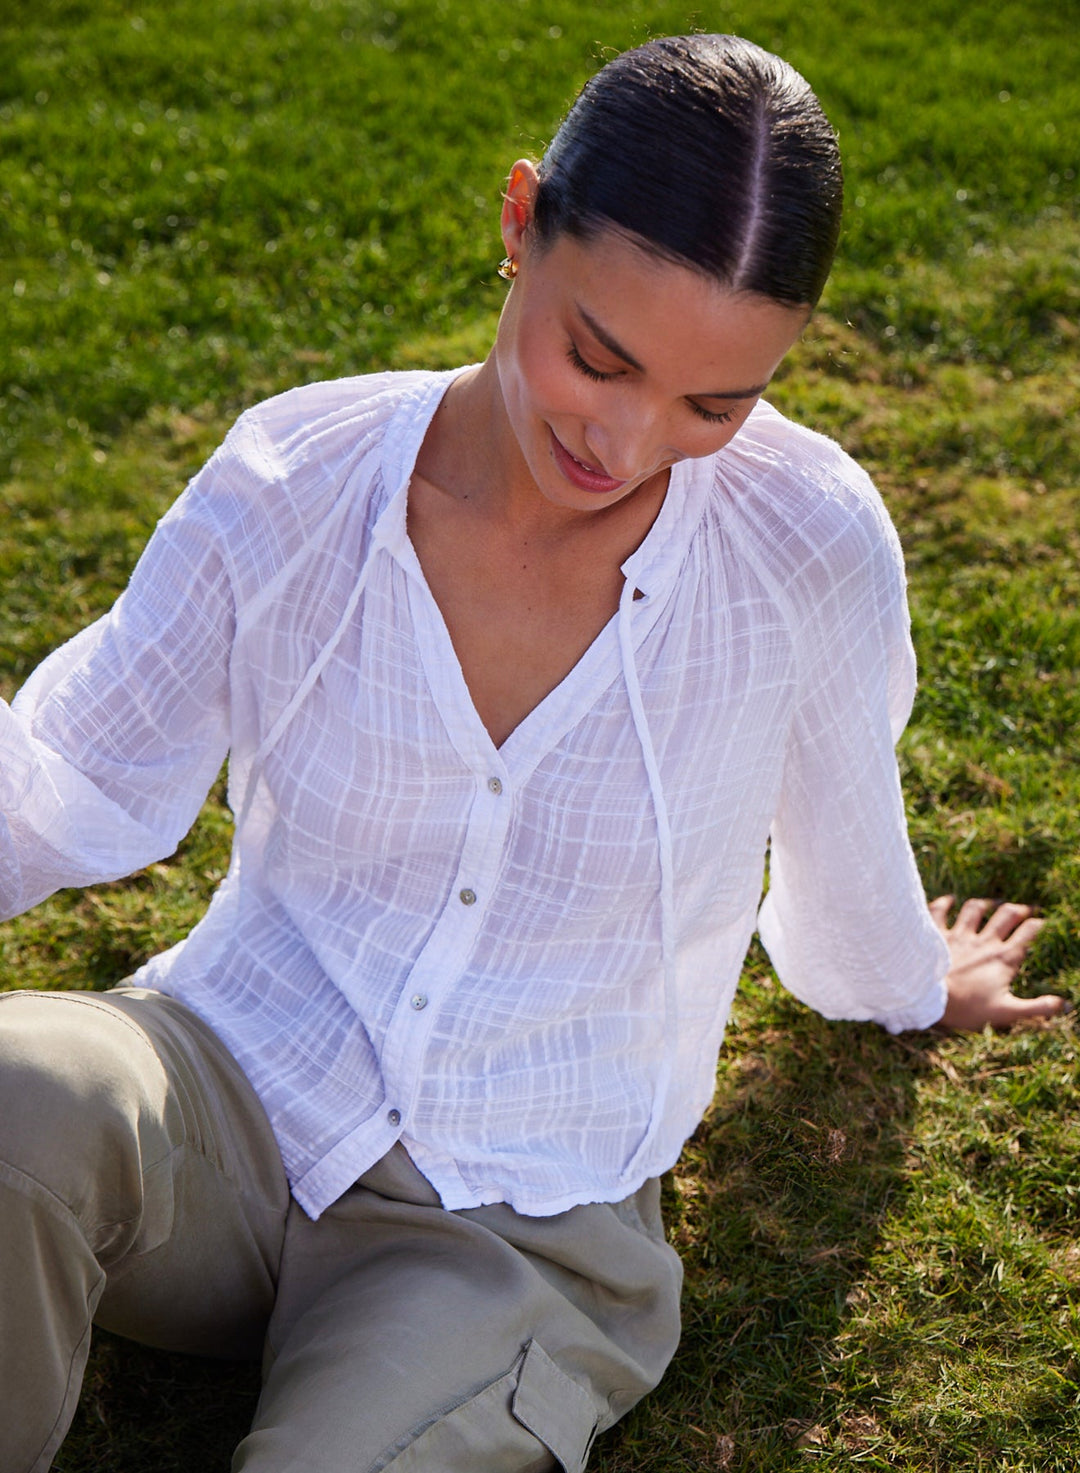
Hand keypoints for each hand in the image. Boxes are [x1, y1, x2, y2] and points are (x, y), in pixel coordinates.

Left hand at [932, 895, 1069, 1029]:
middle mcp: (983, 941)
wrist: (927, 998)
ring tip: (992, 902)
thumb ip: (1037, 1008)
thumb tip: (1064, 1005)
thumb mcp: (1007, 1012)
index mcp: (1003, 958)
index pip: (1028, 934)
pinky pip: (940, 912)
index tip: (1044, 922)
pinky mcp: (937, 935)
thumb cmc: (967, 1007)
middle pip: (1006, 916)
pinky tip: (949, 899)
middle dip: (1018, 910)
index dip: (1039, 925)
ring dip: (985, 904)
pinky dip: (945, 903)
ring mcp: (959, 935)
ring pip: (975, 909)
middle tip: (1025, 909)